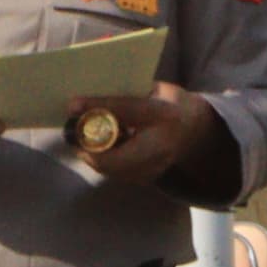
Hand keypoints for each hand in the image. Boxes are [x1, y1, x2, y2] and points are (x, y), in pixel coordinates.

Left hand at [64, 83, 215, 185]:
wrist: (193, 129)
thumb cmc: (166, 103)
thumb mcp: (152, 90)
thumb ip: (125, 94)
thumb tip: (88, 98)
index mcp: (164, 114)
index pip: (126, 110)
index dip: (97, 107)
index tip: (72, 105)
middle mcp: (163, 144)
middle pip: (115, 156)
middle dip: (90, 148)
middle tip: (75, 136)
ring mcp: (158, 166)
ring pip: (113, 168)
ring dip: (94, 156)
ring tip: (85, 141)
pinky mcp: (149, 177)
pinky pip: (118, 173)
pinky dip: (105, 162)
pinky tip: (102, 150)